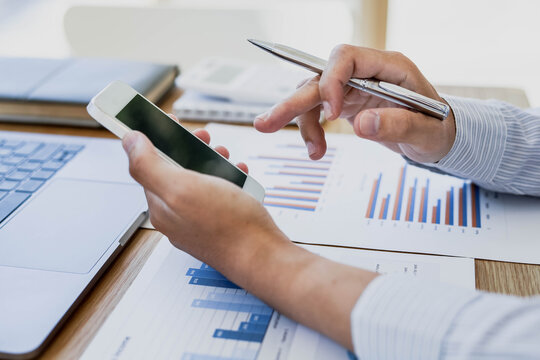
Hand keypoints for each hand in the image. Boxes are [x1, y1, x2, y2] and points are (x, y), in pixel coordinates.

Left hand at [122, 127, 376, 351]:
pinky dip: (228, 179)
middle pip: (175, 171)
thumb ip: (149, 165)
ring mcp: (199, 221)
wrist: (264, 257)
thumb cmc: (228, 226)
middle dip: (189, 148)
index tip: (169, 121)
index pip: (149, 165)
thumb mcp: (183, 188)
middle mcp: (177, 216)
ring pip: (199, 180)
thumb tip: (128, 142)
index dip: (158, 139)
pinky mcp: (220, 224)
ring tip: (226, 155)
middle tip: (205, 136)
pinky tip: (239, 174)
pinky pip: (218, 193)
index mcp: (161, 207)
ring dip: (211, 161)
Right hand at [254, 45, 455, 162]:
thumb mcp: (427, 132)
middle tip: (266, 124)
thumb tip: (362, 125)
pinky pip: (317, 111)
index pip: (346, 57)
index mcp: (389, 67)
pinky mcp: (346, 102)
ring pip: (313, 94)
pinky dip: (312, 130)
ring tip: (312, 152)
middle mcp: (366, 72)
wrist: (435, 136)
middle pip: (320, 77)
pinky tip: (317, 150)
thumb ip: (398, 125)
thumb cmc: (437, 129)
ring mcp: (354, 86)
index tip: (332, 114)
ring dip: (300, 121)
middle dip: (294, 101)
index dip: (331, 81)